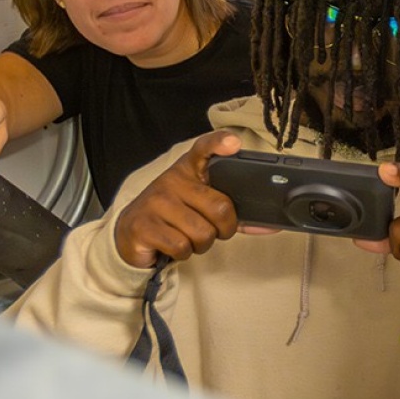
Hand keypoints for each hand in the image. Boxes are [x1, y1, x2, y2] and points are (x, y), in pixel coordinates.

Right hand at [113, 131, 246, 268]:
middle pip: (220, 208)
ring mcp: (156, 202)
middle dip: (223, 230)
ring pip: (202, 233)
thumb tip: (269, 227)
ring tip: (186, 237)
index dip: (219, 144)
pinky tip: (171, 245)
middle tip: (210, 230)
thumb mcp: (199, 205)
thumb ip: (232, 211)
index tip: (234, 144)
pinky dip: (182, 254)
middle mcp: (172, 180)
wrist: (129, 233)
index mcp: (188, 169)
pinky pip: (182, 247)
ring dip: (201, 245)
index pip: (204, 149)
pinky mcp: (143, 226)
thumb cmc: (174, 216)